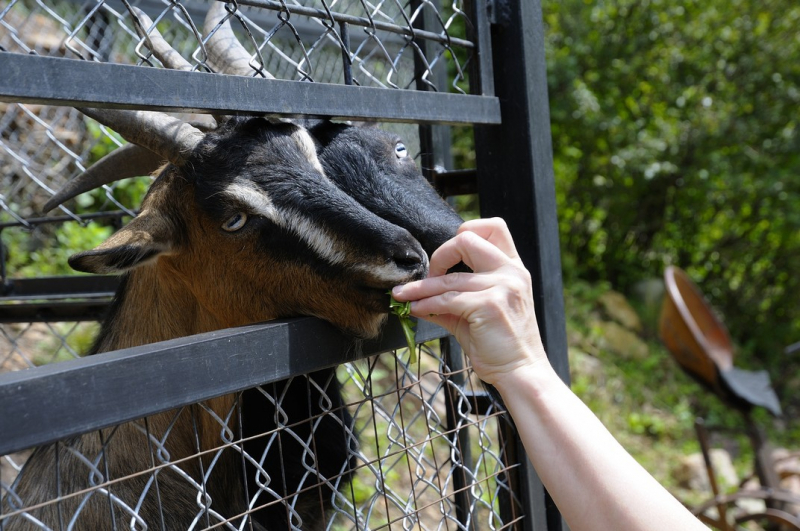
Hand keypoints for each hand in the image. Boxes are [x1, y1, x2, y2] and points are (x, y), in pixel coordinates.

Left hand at [391, 218, 548, 384]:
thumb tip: (416, 295)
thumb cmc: (500, 344)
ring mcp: (503, 286)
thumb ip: (451, 298)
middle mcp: (511, 271)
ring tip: (403, 297)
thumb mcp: (476, 312)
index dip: (464, 234)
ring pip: (449, 278)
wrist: (520, 372)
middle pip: (467, 238)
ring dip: (420, 288)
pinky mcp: (490, 304)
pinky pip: (447, 299)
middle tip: (429, 275)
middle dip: (440, 255)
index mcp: (512, 267)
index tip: (447, 259)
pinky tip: (416, 310)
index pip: (493, 227)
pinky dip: (426, 304)